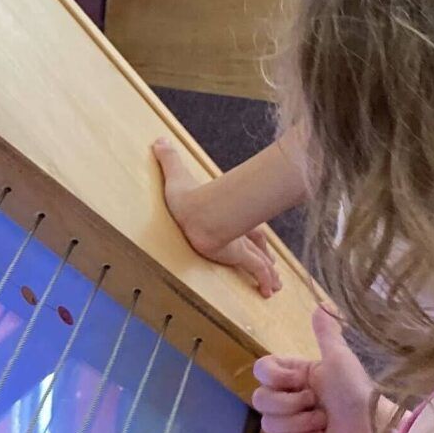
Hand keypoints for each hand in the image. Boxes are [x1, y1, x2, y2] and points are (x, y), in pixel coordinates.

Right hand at [152, 138, 280, 297]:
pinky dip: (264, 280)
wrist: (193, 212)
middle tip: (272, 265)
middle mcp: (236, 230)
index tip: (260, 241)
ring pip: (259, 259)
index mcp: (225, 215)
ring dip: (268, 272)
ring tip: (275, 286)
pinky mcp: (238, 254)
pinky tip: (269, 292)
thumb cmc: (184, 199)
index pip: (245, 224)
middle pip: (257, 243)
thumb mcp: (175, 177)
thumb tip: (158, 140)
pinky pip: (255, 270)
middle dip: (264, 254)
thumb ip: (170, 160)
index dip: (254, 234)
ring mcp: (239, 243)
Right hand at [252, 309, 376, 432]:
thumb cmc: (356, 391)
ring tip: (322, 424)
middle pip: (260, 400)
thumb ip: (326, 333)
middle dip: (289, 405)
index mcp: (296, 376)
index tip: (299, 380)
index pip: (261, 371)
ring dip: (299, 425)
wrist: (372, 429)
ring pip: (269, 426)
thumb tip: (322, 304)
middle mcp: (290, 398)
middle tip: (314, 403)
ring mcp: (293, 424)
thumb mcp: (340, 358)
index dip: (275, 377)